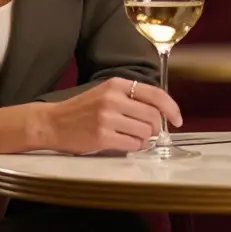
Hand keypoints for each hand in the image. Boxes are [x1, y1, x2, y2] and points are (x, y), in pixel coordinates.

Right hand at [34, 78, 182, 154]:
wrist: (52, 122)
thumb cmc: (82, 110)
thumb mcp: (106, 93)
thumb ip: (132, 98)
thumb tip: (162, 111)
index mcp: (116, 84)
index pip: (155, 94)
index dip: (171, 108)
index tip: (178, 119)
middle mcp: (113, 98)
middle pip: (153, 116)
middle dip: (156, 128)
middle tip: (148, 132)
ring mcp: (107, 118)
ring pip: (145, 132)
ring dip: (143, 139)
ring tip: (130, 137)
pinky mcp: (102, 137)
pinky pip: (133, 145)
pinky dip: (134, 147)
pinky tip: (124, 143)